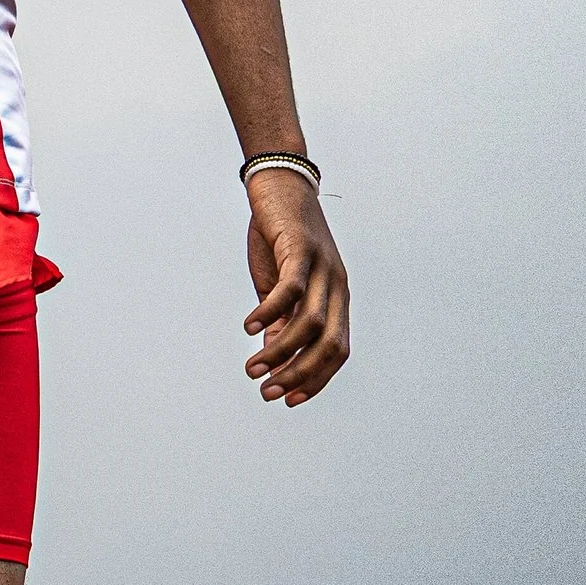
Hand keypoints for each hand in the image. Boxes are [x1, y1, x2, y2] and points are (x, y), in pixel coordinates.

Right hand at [242, 171, 349, 407]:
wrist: (278, 185)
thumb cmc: (279, 238)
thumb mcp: (280, 284)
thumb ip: (281, 320)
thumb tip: (272, 356)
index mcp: (336, 298)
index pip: (337, 351)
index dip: (316, 379)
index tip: (288, 399)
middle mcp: (337, 285)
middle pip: (329, 343)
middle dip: (299, 374)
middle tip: (267, 391)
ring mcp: (323, 267)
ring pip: (311, 322)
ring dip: (280, 350)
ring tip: (252, 367)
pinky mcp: (302, 248)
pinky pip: (291, 289)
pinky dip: (271, 311)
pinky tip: (248, 326)